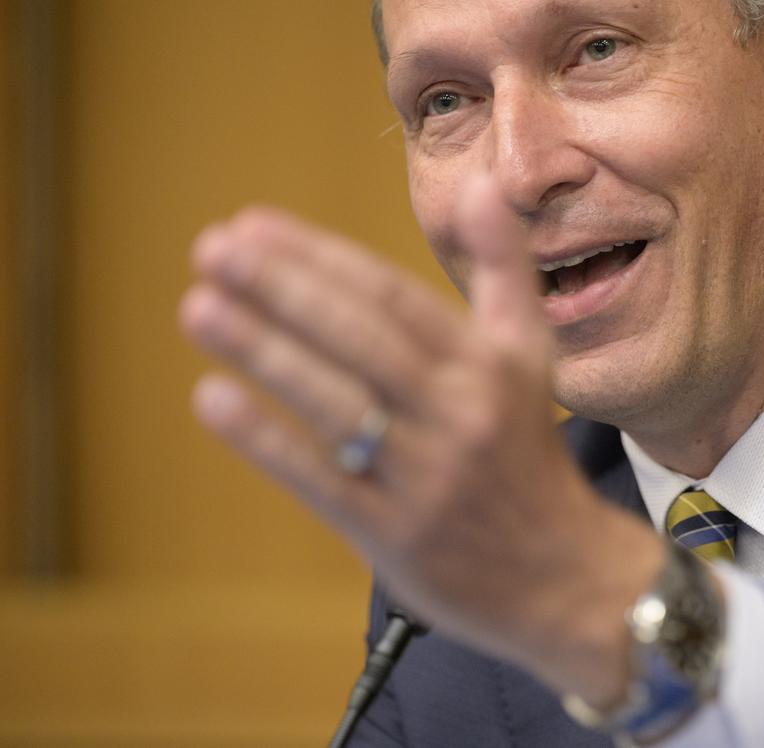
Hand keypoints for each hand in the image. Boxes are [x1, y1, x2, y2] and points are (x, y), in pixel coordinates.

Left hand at [179, 173, 661, 704]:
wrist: (564, 576)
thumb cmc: (525, 448)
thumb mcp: (530, 353)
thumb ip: (504, 268)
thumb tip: (478, 186)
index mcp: (490, 363)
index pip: (392, 297)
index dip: (320, 257)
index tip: (253, 225)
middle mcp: (459, 413)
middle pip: (361, 340)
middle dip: (284, 289)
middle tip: (213, 249)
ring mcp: (425, 476)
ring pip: (336, 404)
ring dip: (264, 352)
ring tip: (199, 307)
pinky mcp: (394, 536)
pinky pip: (322, 480)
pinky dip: (265, 439)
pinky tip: (211, 397)